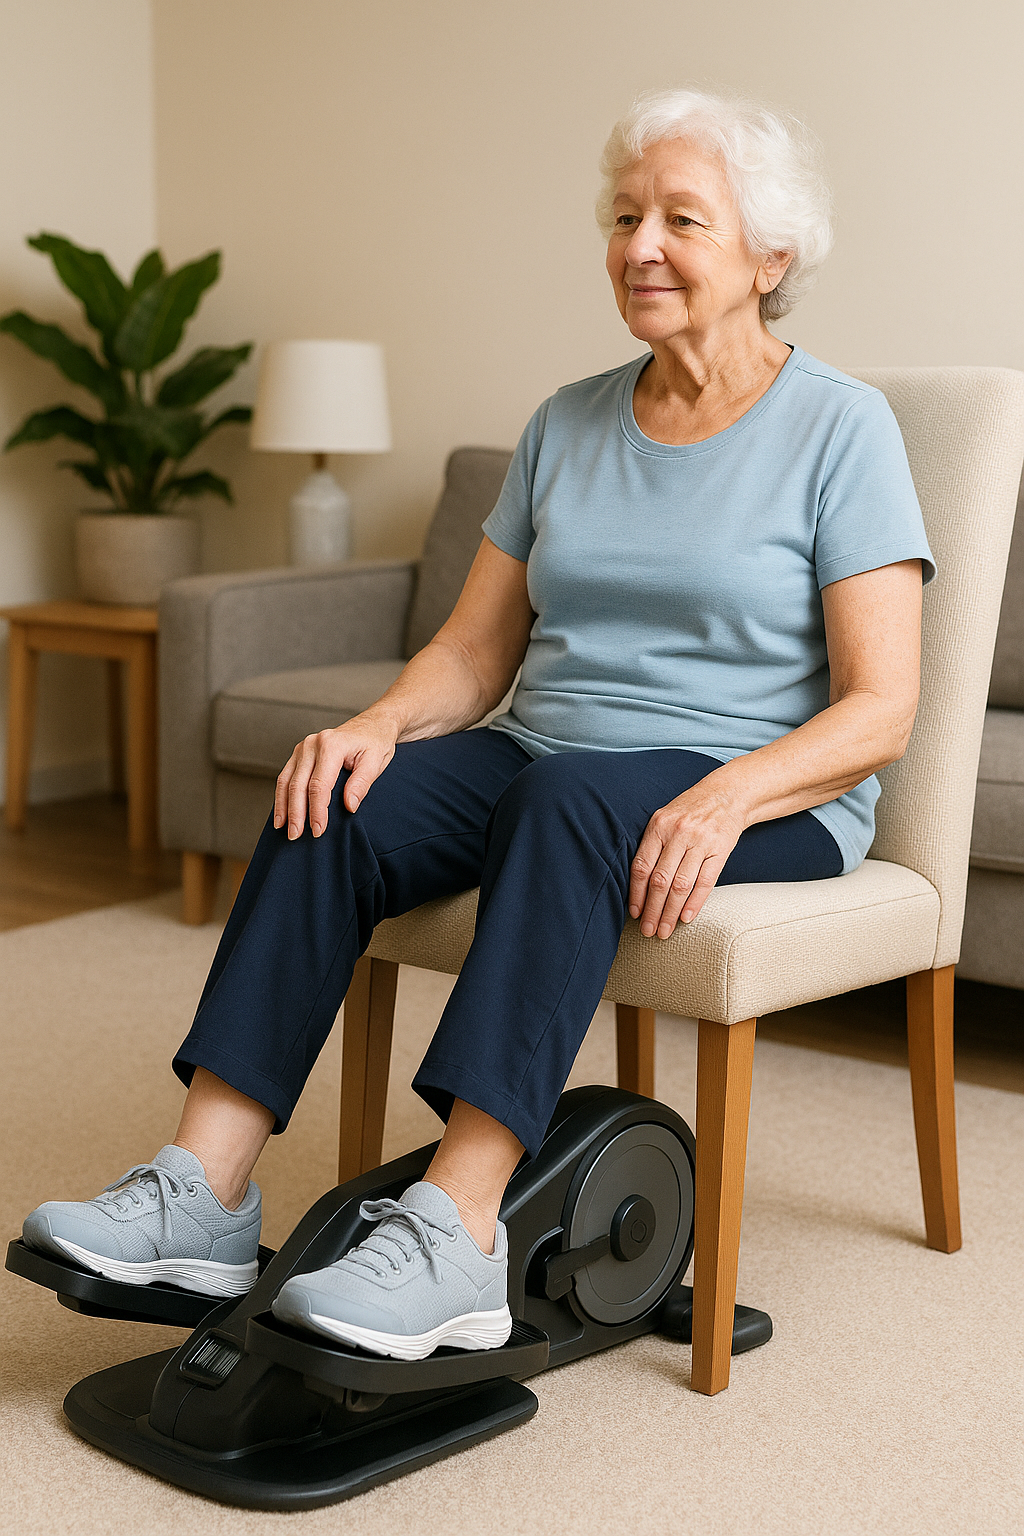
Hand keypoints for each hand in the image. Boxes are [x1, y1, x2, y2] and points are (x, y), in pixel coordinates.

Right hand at [274, 716, 397, 838]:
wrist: (372, 724)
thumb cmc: (375, 743)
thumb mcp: (376, 762)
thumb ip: (361, 783)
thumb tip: (349, 806)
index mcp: (331, 745)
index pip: (319, 785)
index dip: (316, 810)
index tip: (318, 831)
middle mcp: (312, 744)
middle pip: (298, 784)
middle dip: (296, 813)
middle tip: (296, 836)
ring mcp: (303, 747)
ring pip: (286, 781)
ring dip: (283, 807)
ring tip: (283, 829)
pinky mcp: (300, 753)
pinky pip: (286, 776)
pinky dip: (282, 796)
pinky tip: (282, 812)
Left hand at [628, 784, 745, 936]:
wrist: (728, 794)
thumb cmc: (690, 810)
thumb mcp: (665, 818)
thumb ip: (652, 845)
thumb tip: (637, 885)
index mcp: (659, 826)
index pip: (642, 866)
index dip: (636, 893)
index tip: (634, 914)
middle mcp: (678, 833)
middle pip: (660, 880)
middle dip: (652, 910)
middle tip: (648, 931)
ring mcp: (701, 842)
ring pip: (681, 885)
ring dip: (671, 912)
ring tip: (665, 930)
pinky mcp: (720, 850)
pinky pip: (705, 882)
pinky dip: (694, 902)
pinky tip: (685, 917)